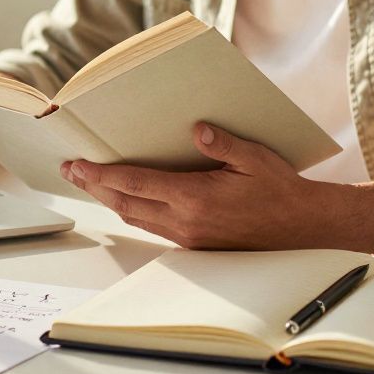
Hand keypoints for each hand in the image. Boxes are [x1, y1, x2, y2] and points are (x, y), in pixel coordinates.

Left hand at [60, 123, 333, 249]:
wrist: (303, 227)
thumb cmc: (281, 190)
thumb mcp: (255, 158)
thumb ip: (223, 143)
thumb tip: (196, 129)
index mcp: (196, 198)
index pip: (136, 184)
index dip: (102, 174)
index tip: (78, 164)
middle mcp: (186, 221)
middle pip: (125, 203)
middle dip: (93, 186)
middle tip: (70, 170)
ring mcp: (188, 236)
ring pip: (135, 217)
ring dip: (109, 199)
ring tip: (88, 181)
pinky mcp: (194, 243)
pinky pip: (152, 226)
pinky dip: (131, 210)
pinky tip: (124, 198)